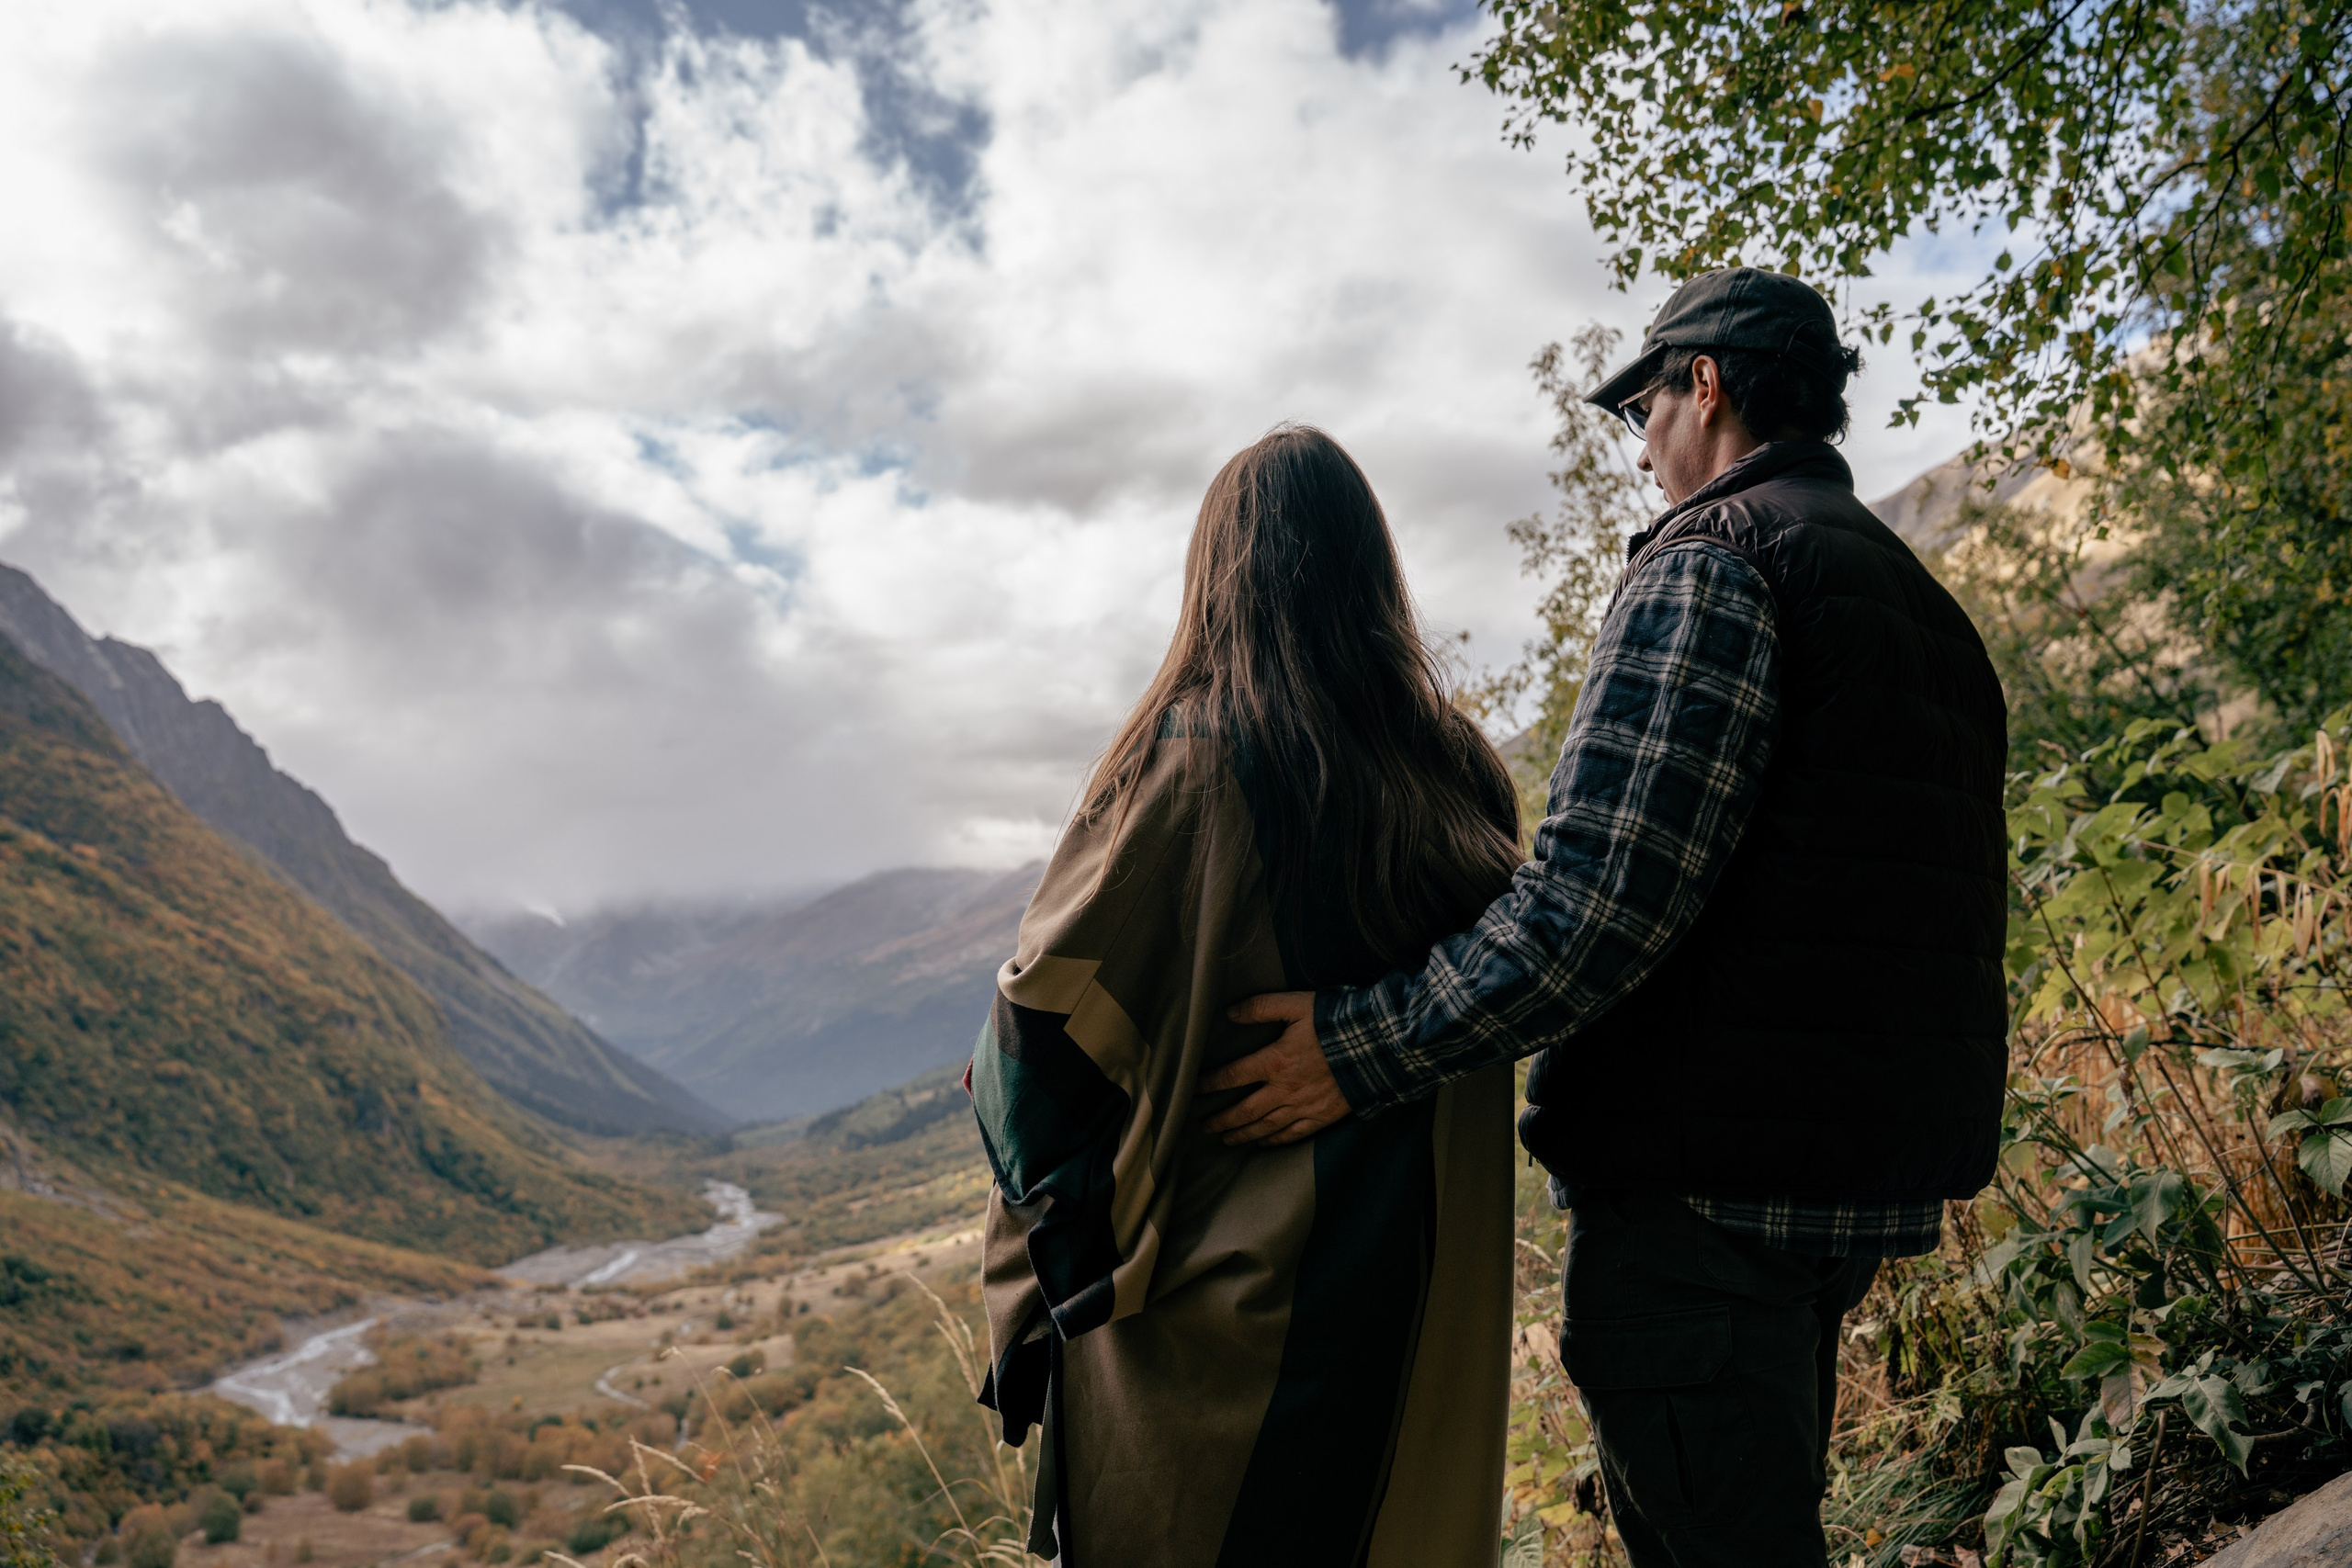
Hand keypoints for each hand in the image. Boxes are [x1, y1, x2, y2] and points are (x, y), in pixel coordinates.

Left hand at [1198, 991, 1351, 1146]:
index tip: (1194, 1090)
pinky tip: (1263, 1144)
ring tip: (1225, 1139)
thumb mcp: (1297, 1005)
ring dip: (1242, 1135)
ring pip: (1265, 1127)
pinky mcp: (1322, 1117)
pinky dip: (1274, 1141)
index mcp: (1275, 1061)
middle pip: (1244, 1111)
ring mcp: (1304, 1107)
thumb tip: (1231, 1012)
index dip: (1210, 1084)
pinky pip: (1293, 1135)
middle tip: (1203, 1126)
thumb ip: (1261, 1007)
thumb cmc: (1336, 1022)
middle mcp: (1284, 1090)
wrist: (1377, 1046)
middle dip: (1221, 1120)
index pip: (1232, 1076)